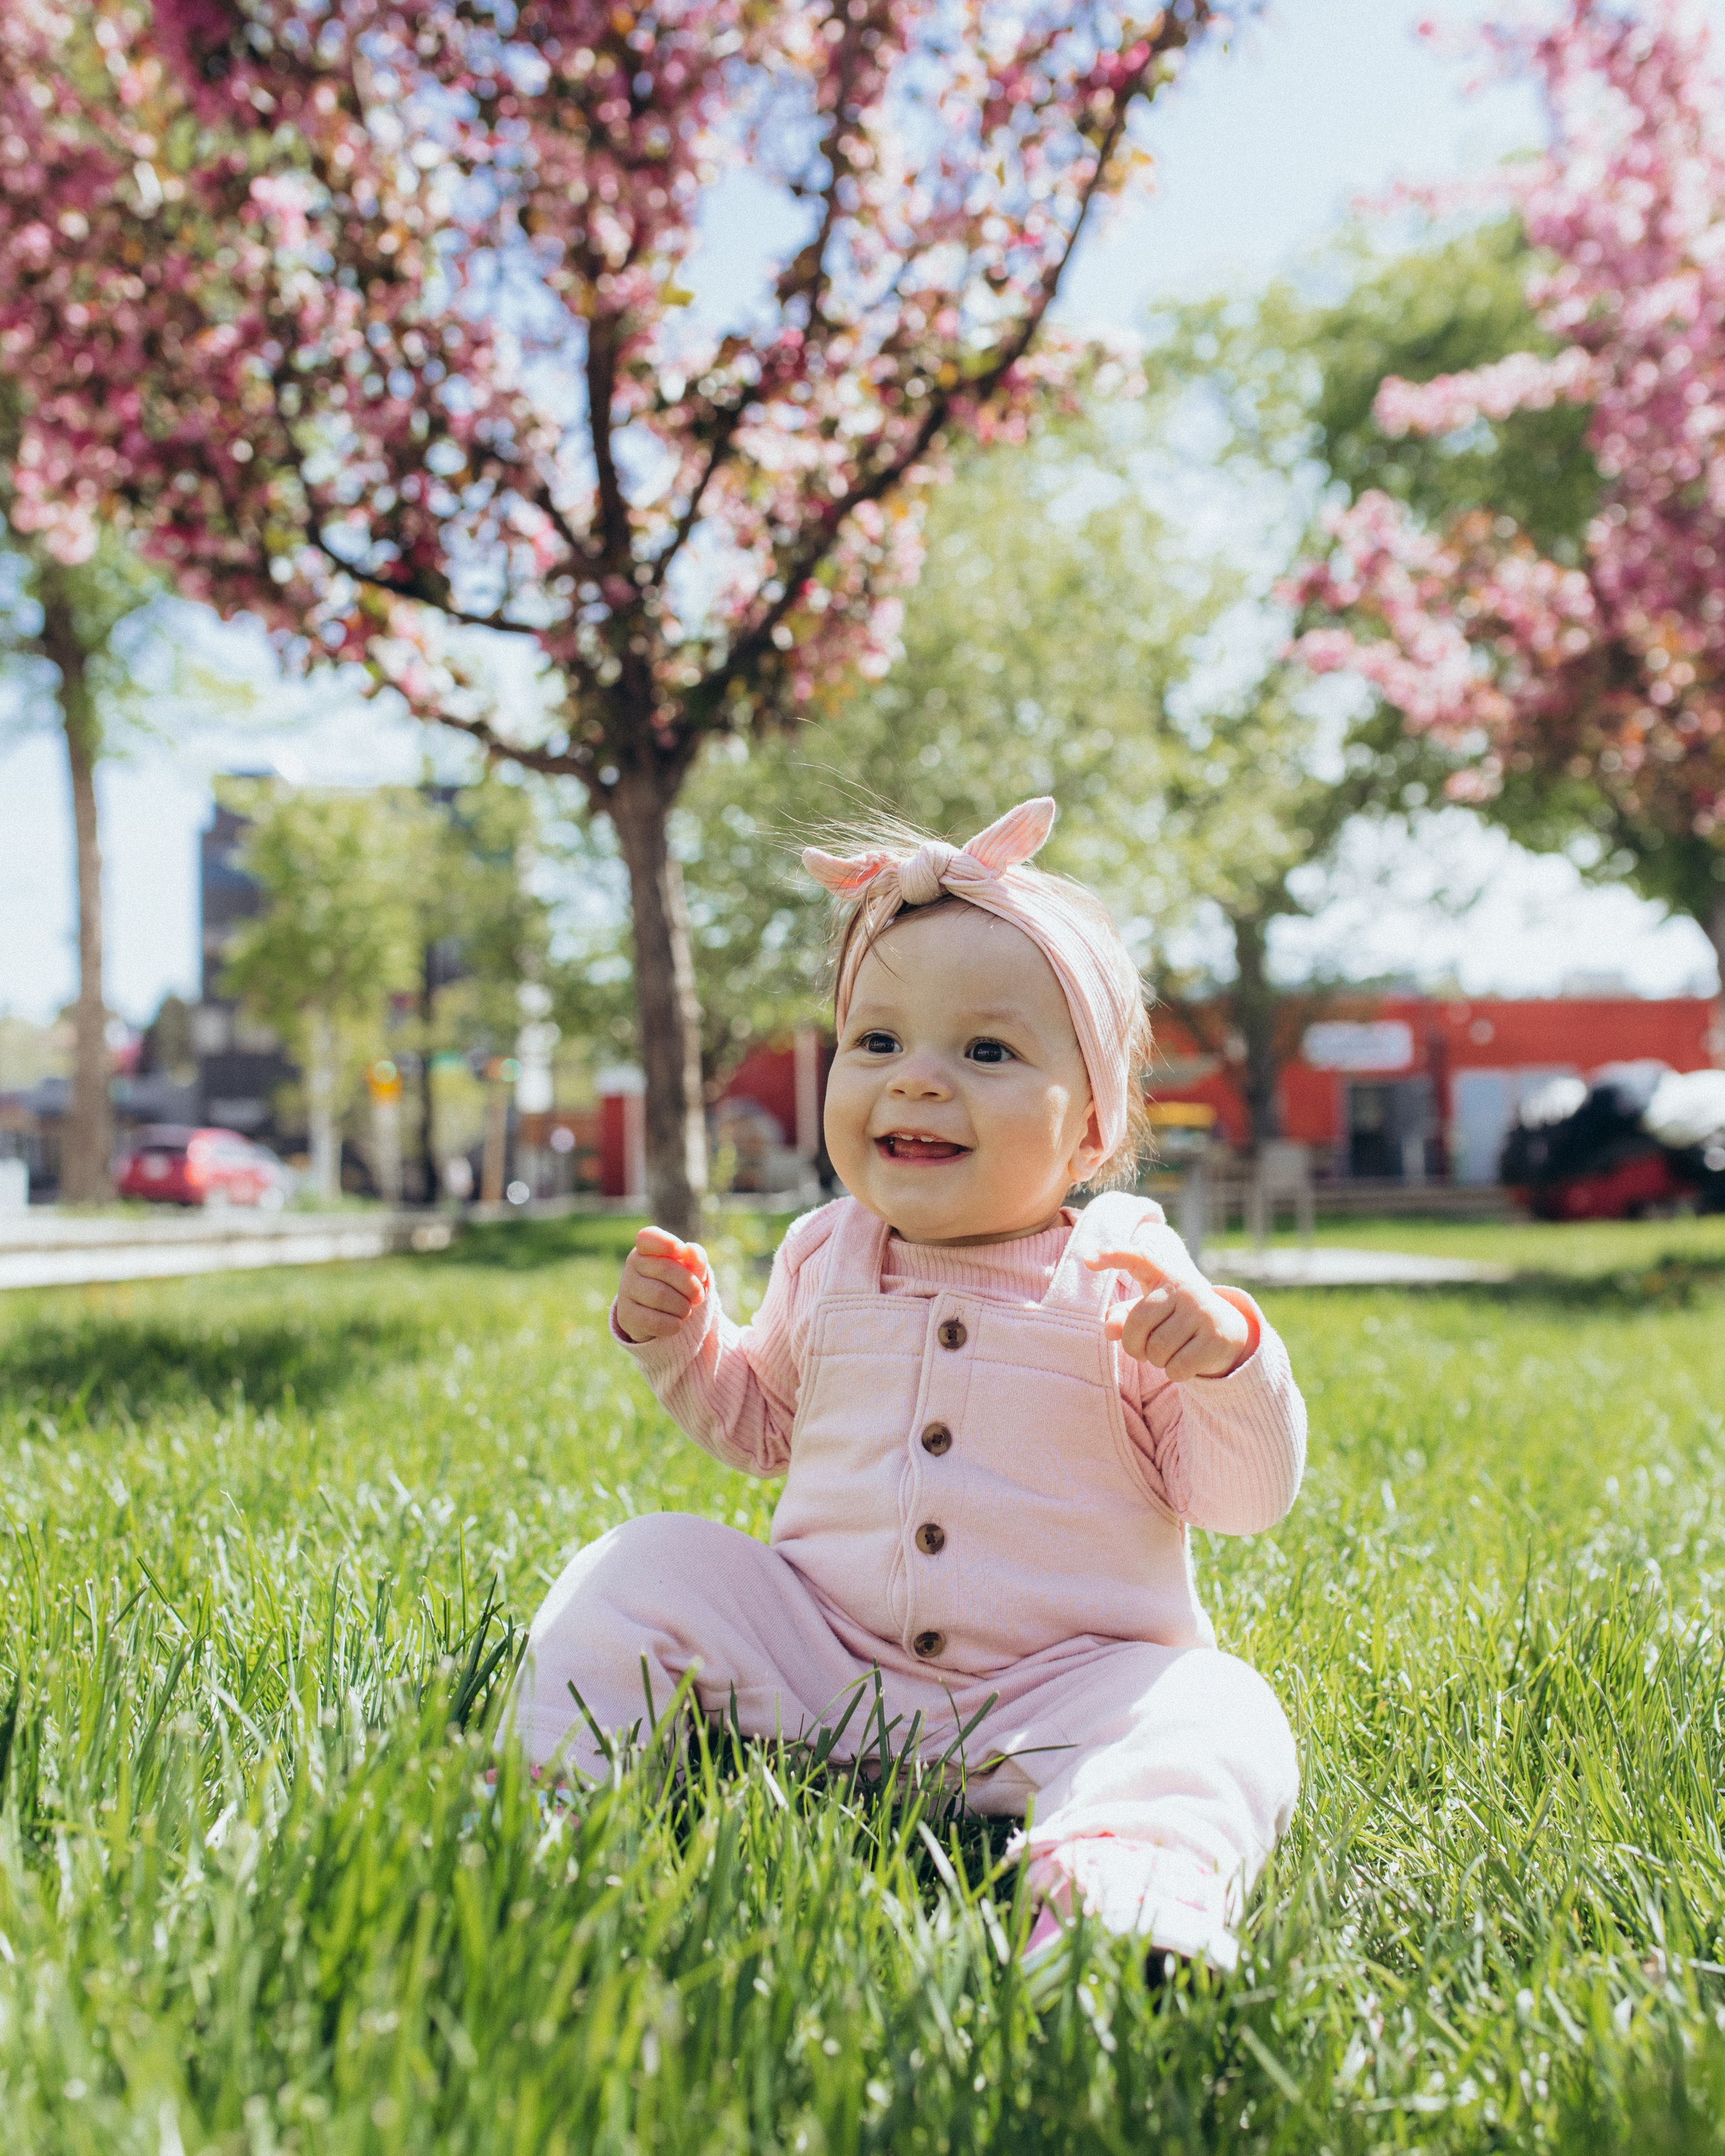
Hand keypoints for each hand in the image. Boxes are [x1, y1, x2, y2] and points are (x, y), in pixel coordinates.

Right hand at [616, 1225, 709, 1343]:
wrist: (661, 1313)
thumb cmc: (678, 1283)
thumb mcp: (691, 1269)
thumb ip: (696, 1258)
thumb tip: (691, 1250)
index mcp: (646, 1248)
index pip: (648, 1237)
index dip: (666, 1243)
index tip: (680, 1251)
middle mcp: (632, 1265)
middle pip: (665, 1269)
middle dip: (690, 1285)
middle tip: (698, 1296)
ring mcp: (626, 1290)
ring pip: (660, 1296)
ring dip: (683, 1307)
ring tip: (685, 1309)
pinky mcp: (626, 1315)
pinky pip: (654, 1321)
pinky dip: (673, 1324)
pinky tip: (676, 1323)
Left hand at [1086, 1228, 1250, 1380]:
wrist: (1228, 1333)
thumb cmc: (1176, 1321)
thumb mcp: (1150, 1315)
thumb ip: (1125, 1318)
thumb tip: (1109, 1328)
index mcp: (1163, 1276)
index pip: (1138, 1258)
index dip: (1113, 1256)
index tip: (1087, 1260)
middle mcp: (1184, 1288)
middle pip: (1138, 1324)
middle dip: (1136, 1346)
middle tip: (1147, 1349)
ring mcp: (1203, 1311)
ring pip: (1158, 1349)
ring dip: (1157, 1361)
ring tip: (1170, 1353)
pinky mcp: (1217, 1337)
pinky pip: (1177, 1367)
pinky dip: (1175, 1373)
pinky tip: (1185, 1364)